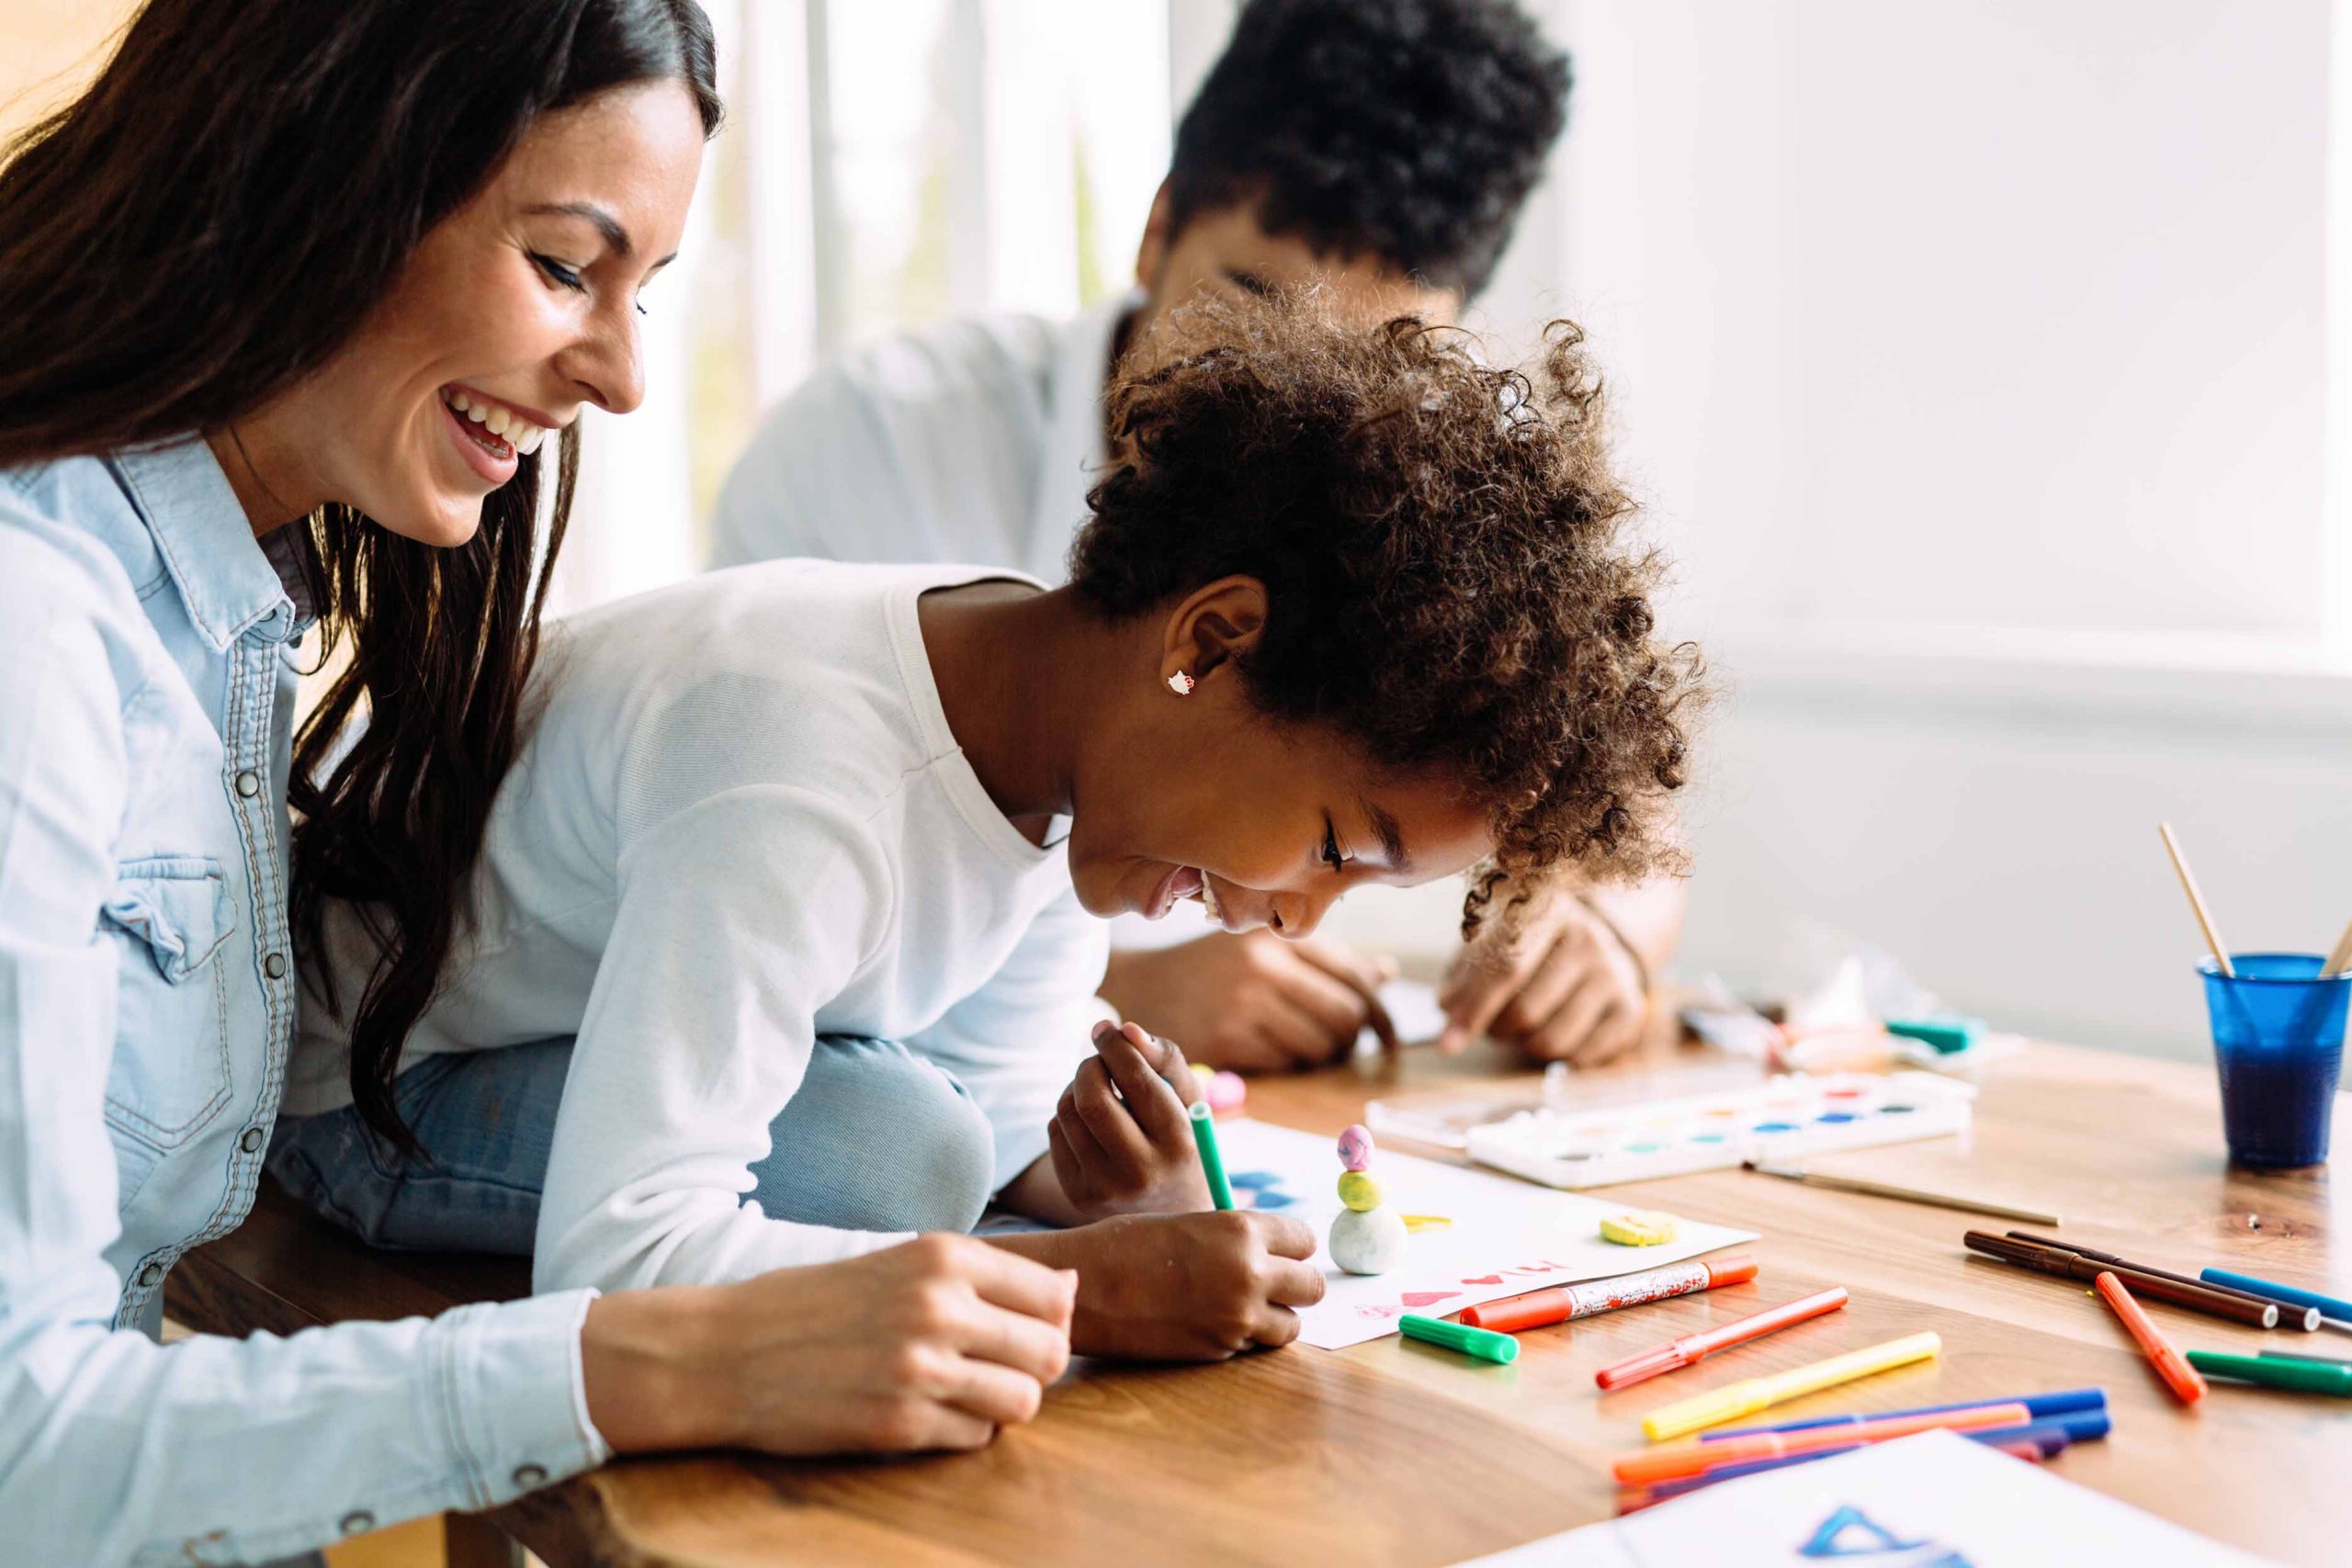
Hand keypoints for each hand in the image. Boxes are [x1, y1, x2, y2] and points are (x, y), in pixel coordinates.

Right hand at [582, 1233, 1075, 1456]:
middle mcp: (940, 1306)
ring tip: (960, 1393)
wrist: (724, 1353)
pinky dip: (961, 1433)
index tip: (1019, 1331)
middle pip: (1050, 1351)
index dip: (1047, 1319)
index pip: (1053, 1294)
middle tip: (994, 1369)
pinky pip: (975, 1438)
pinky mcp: (900, 1424)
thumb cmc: (816, 1304)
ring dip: (1002, 1404)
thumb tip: (1070, 1290)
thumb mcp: (900, 1264)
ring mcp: (921, 1368)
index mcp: (943, 1256)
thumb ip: (983, 1277)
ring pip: (1024, 1401)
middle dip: (1033, 1367)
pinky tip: (921, 1414)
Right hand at [997, 1210, 1325, 1359]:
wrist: (1086, 1288)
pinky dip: (1243, 1337)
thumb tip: (1271, 1250)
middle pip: (1312, 1286)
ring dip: (1274, 1316)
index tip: (1279, 1251)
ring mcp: (1237, 1317)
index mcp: (1241, 1230)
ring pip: (1292, 1324)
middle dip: (1295, 1284)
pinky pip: (1253, 1346)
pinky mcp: (1219, 1350)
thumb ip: (1235, 1236)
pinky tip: (1211, 1322)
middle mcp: (1249, 1273)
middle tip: (1271, 1282)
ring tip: (1242, 1306)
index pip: (1304, 1239)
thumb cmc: (1128, 1245)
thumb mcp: (1190, 1223)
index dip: (1291, 1246)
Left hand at [1048, 1020, 1211, 1218]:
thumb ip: (1163, 1057)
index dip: (1114, 1046)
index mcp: (1179, 1142)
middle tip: (1098, 1060)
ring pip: (1066, 1113)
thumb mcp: (1188, 1097)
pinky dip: (1069, 1115)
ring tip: (1099, 1092)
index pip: (1135, 1080)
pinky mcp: (1078, 1195)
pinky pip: (1055, 1132)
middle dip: (1089, 1066)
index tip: (1106, 1030)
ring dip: (1076, 1088)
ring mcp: (1106, 1189)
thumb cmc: (1181, 1137)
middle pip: (1091, 1099)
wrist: (1173, 1209)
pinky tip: (1091, 1124)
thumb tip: (1124, 1029)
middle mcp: (1142, 1172)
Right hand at [1098, 931, 1396, 1073]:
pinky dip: (1287, 1066)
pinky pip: (1286, 1065)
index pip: (1356, 977)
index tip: (1386, 1036)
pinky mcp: (1226, 1039)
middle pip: (1346, 1016)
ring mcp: (1244, 1002)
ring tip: (1302, 1050)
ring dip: (1322, 1058)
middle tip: (1339, 1048)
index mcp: (1279, 932)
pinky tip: (1268, 1053)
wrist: (1136, 984)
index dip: (1380, 1013)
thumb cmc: (1209, 967)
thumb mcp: (1263, 946)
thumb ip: (1322, 959)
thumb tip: (1386, 974)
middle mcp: (1264, 963)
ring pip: (1321, 1047)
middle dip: (1351, 1041)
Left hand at [1438, 894, 1646, 1065]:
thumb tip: (1446, 1009)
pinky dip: (1557, 1058)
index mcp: (1546, 911)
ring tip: (1523, 1028)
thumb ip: (1465, 973)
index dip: (1473, 1010)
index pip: (1505, 968)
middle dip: (1497, 1031)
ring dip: (1524, 1047)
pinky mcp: (1630, 1007)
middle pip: (1526, 1011)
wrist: (1598, 940)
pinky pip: (1581, 1057)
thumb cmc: (1530, 943)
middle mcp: (1586, 937)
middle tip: (1493, 1026)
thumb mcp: (1494, 941)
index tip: (1446, 1044)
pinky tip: (1554, 1032)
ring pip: (1552, 1040)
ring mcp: (1612, 972)